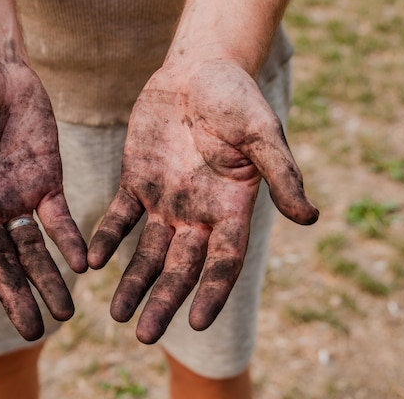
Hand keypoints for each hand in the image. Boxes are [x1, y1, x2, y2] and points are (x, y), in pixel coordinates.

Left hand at [88, 59, 317, 343]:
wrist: (198, 71)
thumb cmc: (236, 98)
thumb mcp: (262, 132)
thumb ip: (281, 172)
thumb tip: (310, 218)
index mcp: (231, 207)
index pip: (223, 261)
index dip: (212, 291)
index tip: (196, 321)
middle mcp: (198, 212)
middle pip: (181, 267)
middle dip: (163, 299)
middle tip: (142, 334)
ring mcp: (165, 200)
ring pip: (148, 251)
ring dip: (133, 281)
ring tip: (116, 313)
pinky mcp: (136, 182)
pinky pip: (120, 217)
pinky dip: (108, 238)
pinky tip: (93, 261)